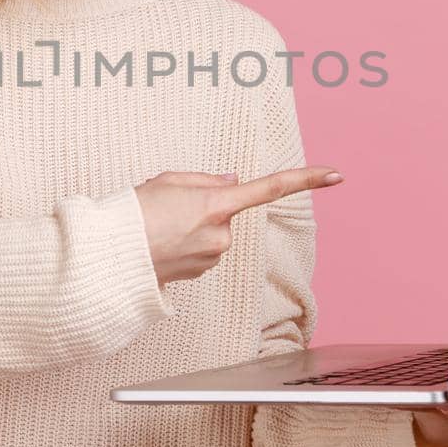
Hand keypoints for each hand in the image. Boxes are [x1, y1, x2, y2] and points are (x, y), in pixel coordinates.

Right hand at [136, 166, 343, 286]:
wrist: (111, 257)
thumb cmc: (134, 213)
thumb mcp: (169, 180)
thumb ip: (206, 179)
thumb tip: (232, 182)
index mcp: (215, 203)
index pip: (270, 188)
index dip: (306, 179)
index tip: (336, 174)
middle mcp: (221, 234)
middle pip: (225, 211)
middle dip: (203, 206)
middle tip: (167, 207)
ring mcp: (213, 256)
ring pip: (213, 232)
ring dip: (193, 227)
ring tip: (159, 227)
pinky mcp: (202, 272)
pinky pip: (203, 250)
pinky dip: (187, 244)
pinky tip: (162, 244)